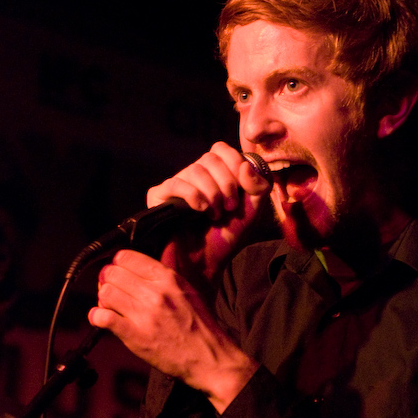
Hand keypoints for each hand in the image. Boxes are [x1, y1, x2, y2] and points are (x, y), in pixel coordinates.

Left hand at [88, 249, 257, 411]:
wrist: (210, 360)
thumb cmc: (201, 329)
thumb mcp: (189, 291)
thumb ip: (166, 277)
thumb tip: (147, 263)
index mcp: (168, 278)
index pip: (126, 257)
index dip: (117, 266)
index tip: (119, 276)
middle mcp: (156, 293)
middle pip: (112, 274)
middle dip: (107, 282)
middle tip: (112, 294)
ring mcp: (145, 314)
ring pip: (105, 293)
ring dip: (103, 301)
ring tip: (110, 309)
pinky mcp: (135, 336)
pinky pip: (103, 317)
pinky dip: (96, 317)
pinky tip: (102, 320)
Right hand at [146, 142, 270, 282]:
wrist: (204, 266)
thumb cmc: (226, 240)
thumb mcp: (251, 213)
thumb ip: (258, 187)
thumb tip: (246, 165)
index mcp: (215, 175)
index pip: (221, 150)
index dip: (234, 163)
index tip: (242, 188)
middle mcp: (194, 177)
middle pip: (209, 158)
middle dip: (226, 183)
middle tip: (230, 207)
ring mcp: (176, 186)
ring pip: (194, 170)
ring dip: (211, 193)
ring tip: (215, 215)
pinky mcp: (159, 198)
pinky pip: (174, 184)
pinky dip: (191, 195)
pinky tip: (200, 210)